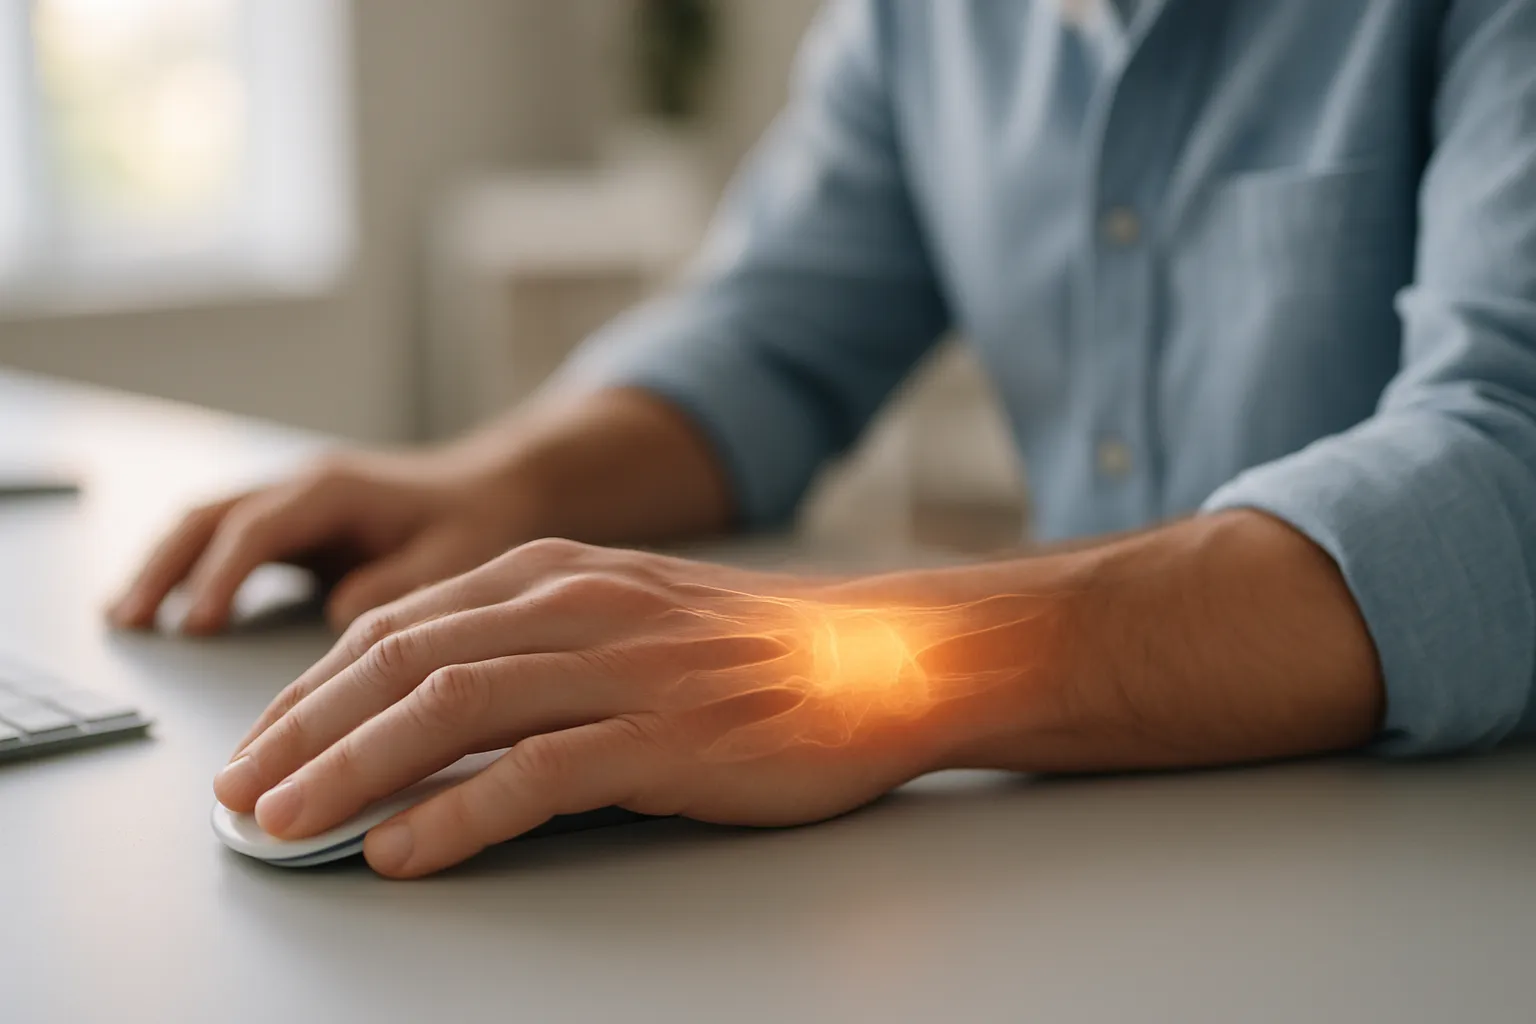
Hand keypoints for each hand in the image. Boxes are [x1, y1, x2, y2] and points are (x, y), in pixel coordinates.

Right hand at [108, 450, 532, 633]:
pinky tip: (172, 610)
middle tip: (129, 622)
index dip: (224, 577)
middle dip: (165, 566)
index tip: (198, 626)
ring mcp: (297, 503)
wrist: (502, 487)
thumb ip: (401, 583)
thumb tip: (340, 618)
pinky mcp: (300, 526)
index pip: (258, 528)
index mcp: (337, 489)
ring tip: (127, 619)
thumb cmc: (484, 519)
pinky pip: (229, 540)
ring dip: (167, 566)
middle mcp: (306, 487)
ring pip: (209, 524)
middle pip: (211, 517)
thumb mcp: (457, 553)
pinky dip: (194, 569)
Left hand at [212, 539, 1041, 877]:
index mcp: (559, 573)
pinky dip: (454, 813)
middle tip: (243, 790)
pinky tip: (402, 848)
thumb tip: (431, 709)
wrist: (884, 660)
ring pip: (449, 708)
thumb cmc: (757, 652)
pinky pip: (534, 774)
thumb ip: (536, 646)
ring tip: (286, 823)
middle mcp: (577, 606)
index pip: (402, 623)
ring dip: (351, 768)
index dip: (315, 686)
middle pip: (402, 659)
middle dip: (303, 727)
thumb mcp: (632, 620)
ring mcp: (622, 668)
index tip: (265, 740)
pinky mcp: (665, 739)